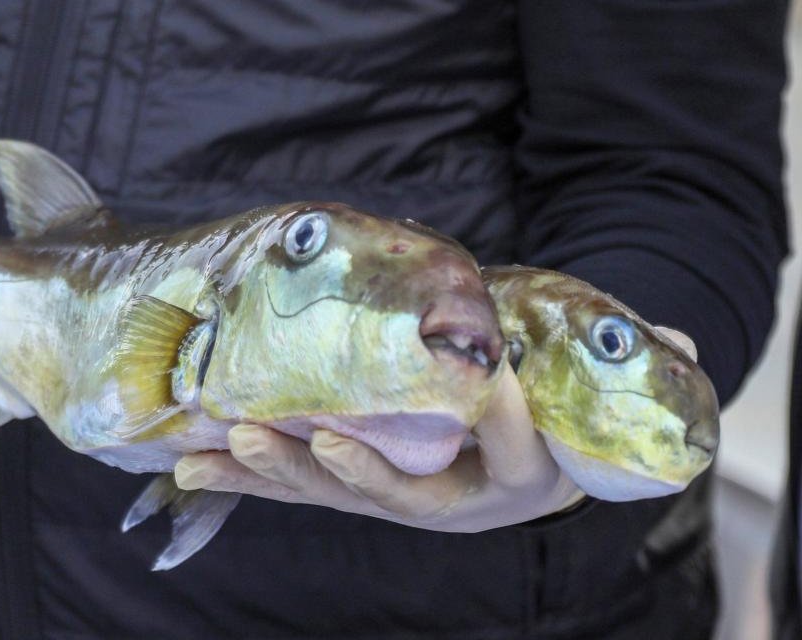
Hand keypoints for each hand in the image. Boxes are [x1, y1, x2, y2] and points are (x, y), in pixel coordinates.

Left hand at [174, 325, 699, 531]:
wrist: (521, 433)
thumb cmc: (552, 400)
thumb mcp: (588, 384)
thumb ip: (622, 360)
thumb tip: (679, 339)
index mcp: (522, 480)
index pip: (514, 457)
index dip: (505, 423)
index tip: (491, 378)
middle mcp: (454, 503)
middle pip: (397, 497)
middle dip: (345, 469)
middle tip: (300, 437)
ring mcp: (395, 497)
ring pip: (330, 496)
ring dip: (272, 473)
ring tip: (220, 449)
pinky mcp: (350, 484)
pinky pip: (293, 487)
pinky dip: (245, 474)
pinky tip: (190, 463)